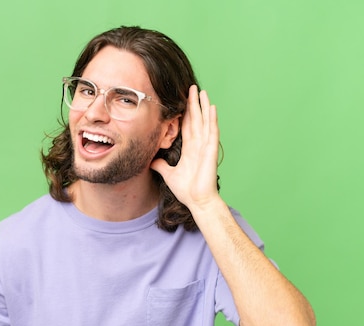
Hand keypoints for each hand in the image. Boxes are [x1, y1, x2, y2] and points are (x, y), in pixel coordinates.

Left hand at [151, 85, 221, 210]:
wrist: (197, 201)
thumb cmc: (187, 190)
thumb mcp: (169, 174)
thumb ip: (161, 165)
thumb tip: (151, 160)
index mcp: (190, 149)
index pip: (187, 126)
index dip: (185, 112)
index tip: (182, 100)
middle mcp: (198, 144)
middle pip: (195, 119)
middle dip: (193, 103)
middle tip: (192, 87)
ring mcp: (205, 146)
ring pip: (204, 121)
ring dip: (203, 106)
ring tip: (202, 91)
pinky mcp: (210, 150)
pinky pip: (212, 131)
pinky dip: (212, 119)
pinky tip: (211, 107)